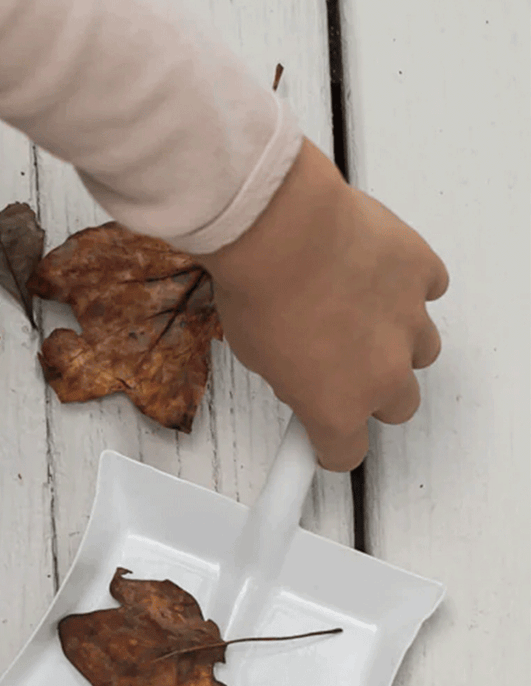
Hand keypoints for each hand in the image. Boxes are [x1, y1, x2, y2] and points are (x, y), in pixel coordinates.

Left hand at [195, 139, 447, 470]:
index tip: (324, 438)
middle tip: (345, 370)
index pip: (346, 453)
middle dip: (374, 393)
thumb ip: (292, 378)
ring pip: (423, 351)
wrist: (282, 232)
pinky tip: (378, 275)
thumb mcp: (255, 358)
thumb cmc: (258, 293)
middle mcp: (383, 375)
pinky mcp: (423, 274)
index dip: (332, 446)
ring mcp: (410, 323)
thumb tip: (301, 374)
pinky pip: (430, 290)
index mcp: (336, 408)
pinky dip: (409, 287)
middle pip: (399, 406)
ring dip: (398, 342)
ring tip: (360, 318)